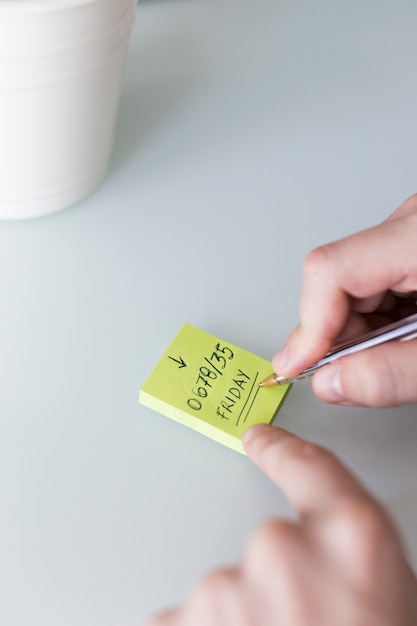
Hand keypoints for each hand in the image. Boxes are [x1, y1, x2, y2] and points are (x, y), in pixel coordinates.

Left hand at [144, 425, 416, 625]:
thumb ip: (342, 558)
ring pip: (227, 591)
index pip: (310, 467)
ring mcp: (226, 589)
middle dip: (280, 589)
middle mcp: (283, 550)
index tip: (260, 439)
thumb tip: (306, 547)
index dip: (282, 450)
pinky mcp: (180, 624)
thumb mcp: (381, 599)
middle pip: (268, 543)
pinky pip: (191, 623)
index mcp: (352, 541)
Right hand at [272, 194, 416, 406]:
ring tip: (398, 351)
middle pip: (334, 280)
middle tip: (357, 370)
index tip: (298, 366)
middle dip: (337, 335)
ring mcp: (407, 231)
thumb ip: (394, 373)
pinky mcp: (408, 244)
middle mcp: (409, 225)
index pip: (330, 271)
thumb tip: (332, 383)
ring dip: (359, 331)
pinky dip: (376, 320)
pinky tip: (402, 333)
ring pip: (347, 284)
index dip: (307, 326)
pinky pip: (369, 283)